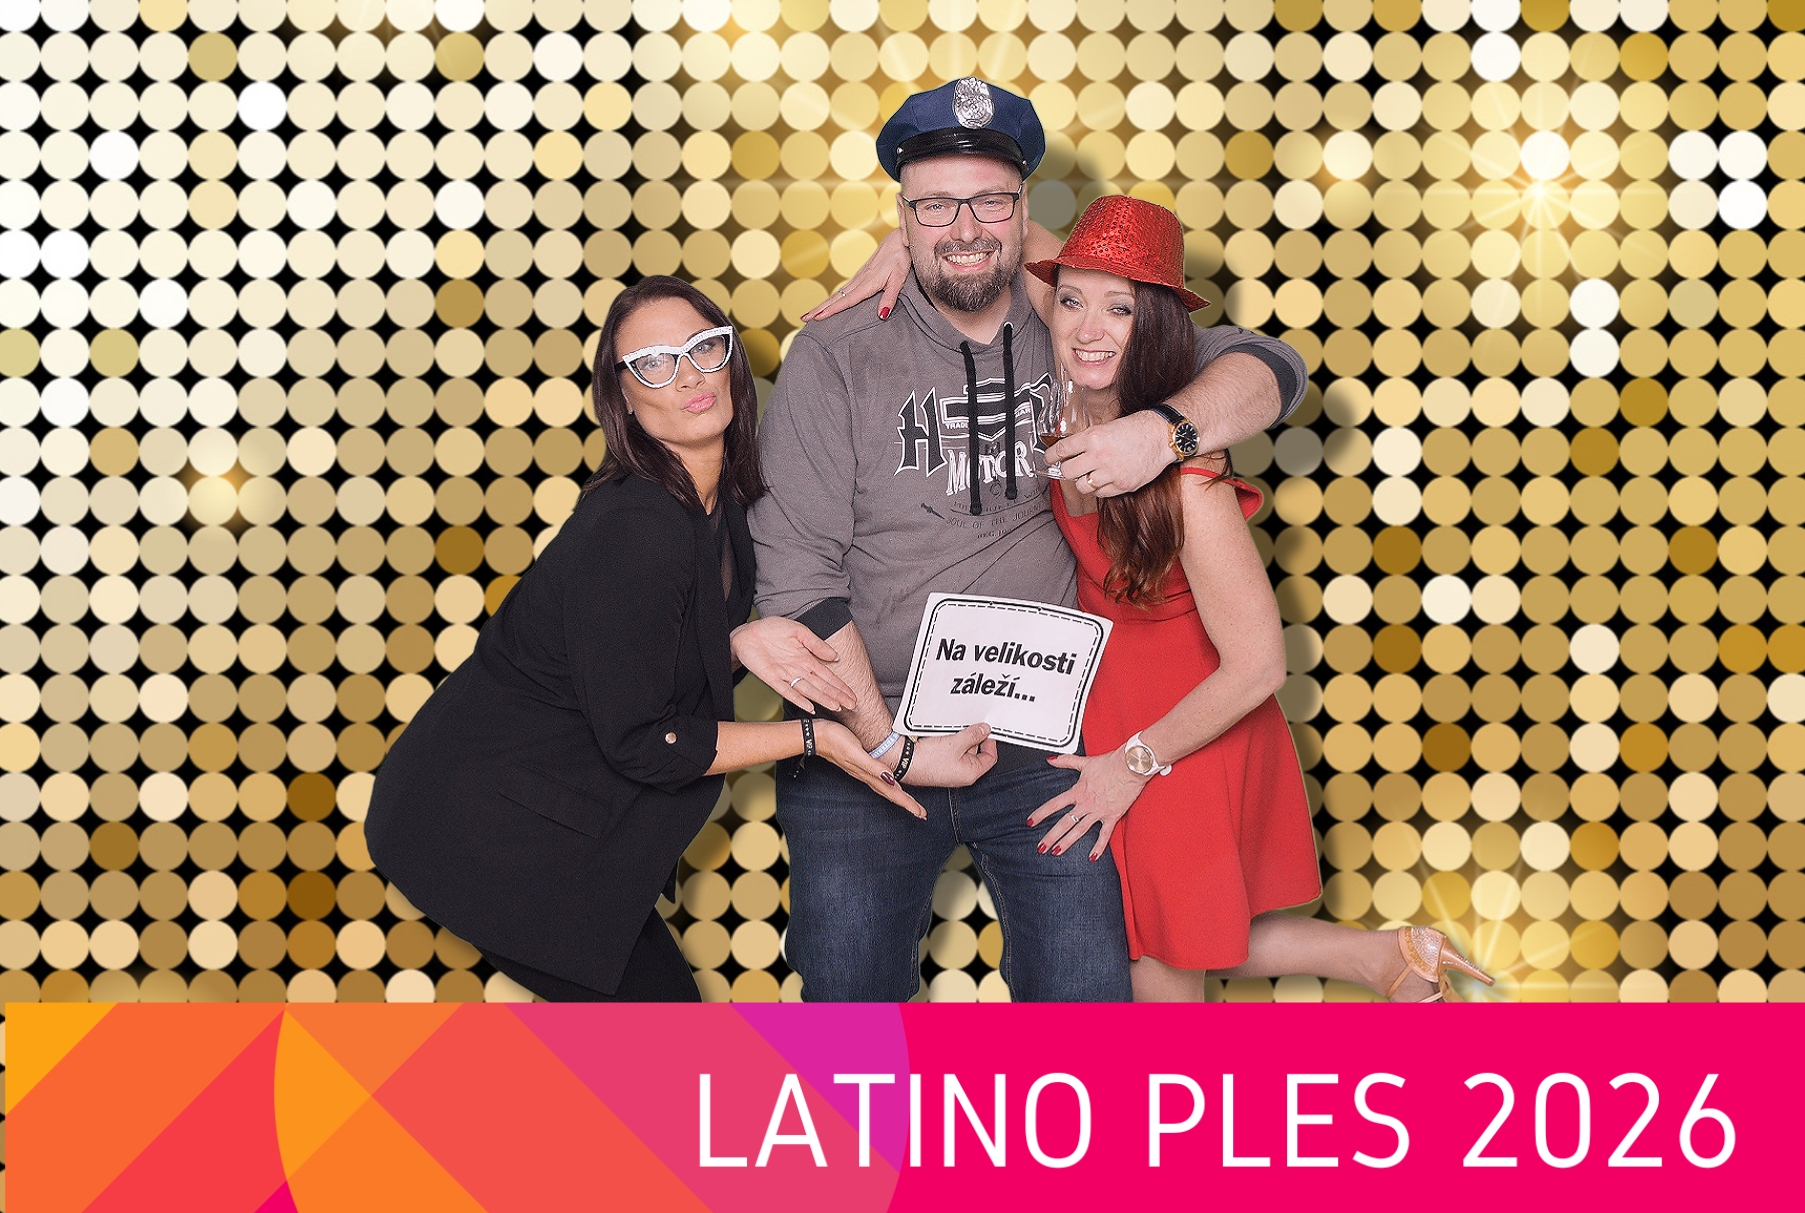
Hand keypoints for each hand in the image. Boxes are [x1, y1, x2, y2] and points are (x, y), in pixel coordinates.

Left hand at [730, 616, 856, 713]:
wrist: (748, 632)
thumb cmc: (772, 630)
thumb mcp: (798, 631)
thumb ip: (816, 644)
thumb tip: (836, 656)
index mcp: (807, 659)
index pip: (828, 676)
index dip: (841, 687)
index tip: (853, 696)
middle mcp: (799, 670)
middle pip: (822, 686)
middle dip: (838, 696)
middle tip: (852, 706)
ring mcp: (786, 676)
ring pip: (809, 690)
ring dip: (823, 699)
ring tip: (837, 707)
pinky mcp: (772, 678)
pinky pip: (787, 691)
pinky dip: (798, 699)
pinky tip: (809, 707)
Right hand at [801, 227, 907, 322]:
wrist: (898, 241)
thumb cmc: (900, 260)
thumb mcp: (898, 280)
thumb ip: (889, 298)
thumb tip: (882, 315)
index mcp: (867, 283)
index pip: (846, 301)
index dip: (832, 310)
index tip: (817, 318)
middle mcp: (859, 281)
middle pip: (836, 298)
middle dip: (820, 308)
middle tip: (805, 318)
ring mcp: (858, 277)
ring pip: (837, 294)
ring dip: (823, 304)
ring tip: (811, 314)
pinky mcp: (860, 275)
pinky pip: (843, 290)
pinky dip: (833, 298)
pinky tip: (829, 303)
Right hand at [814, 720, 925, 818]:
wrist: (817, 736)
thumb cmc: (834, 741)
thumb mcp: (855, 752)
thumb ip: (873, 767)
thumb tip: (890, 778)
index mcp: (867, 774)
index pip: (892, 792)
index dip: (907, 803)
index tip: (920, 813)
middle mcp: (866, 775)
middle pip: (891, 793)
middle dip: (906, 803)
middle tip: (920, 813)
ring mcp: (862, 771)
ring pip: (885, 788)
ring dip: (899, 796)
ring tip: (909, 803)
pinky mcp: (859, 765)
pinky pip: (878, 781)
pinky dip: (888, 786)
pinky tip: (889, 784)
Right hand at [902, 723, 995, 787]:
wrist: (904, 761)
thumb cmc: (927, 760)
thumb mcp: (956, 742)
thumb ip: (974, 735)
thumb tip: (985, 730)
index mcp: (971, 773)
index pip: (991, 757)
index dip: (990, 742)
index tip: (986, 731)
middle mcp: (962, 775)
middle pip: (977, 752)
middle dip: (973, 739)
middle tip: (967, 728)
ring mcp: (951, 771)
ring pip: (962, 751)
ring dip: (960, 739)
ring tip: (952, 733)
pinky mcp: (940, 766)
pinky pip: (951, 752)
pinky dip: (950, 743)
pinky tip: (944, 737)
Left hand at [1027, 749, 1149, 859]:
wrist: (1131, 766)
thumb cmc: (1111, 763)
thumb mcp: (1085, 762)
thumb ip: (1066, 761)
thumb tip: (1051, 759)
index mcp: (1078, 791)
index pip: (1054, 805)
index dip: (1041, 814)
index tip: (1031, 821)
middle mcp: (1086, 804)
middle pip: (1064, 823)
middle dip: (1051, 836)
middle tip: (1041, 847)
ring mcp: (1099, 811)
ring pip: (1079, 831)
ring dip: (1067, 843)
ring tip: (1057, 852)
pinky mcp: (1112, 816)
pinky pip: (1104, 835)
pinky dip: (1098, 847)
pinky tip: (1092, 857)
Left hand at [1044, 409, 1171, 497]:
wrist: (1161, 436)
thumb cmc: (1137, 428)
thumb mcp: (1107, 426)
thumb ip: (1088, 439)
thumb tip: (1070, 450)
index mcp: (1094, 437)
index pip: (1062, 450)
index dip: (1050, 456)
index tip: (1048, 458)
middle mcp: (1100, 455)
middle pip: (1067, 471)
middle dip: (1066, 469)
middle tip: (1069, 467)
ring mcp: (1111, 472)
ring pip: (1082, 486)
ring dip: (1082, 480)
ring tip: (1089, 474)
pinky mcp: (1122, 485)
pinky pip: (1100, 494)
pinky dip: (1099, 488)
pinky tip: (1103, 479)